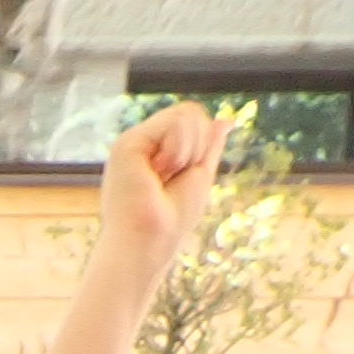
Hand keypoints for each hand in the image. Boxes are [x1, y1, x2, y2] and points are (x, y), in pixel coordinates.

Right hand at [95, 103, 226, 278]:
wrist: (149, 241)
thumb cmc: (172, 220)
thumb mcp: (200, 175)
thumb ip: (209, 146)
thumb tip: (226, 120)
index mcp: (158, 151)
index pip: (194, 121)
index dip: (203, 144)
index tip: (184, 175)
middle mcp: (144, 143)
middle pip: (191, 112)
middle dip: (199, 144)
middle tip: (175, 175)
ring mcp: (134, 142)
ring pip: (186, 113)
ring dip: (189, 149)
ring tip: (164, 175)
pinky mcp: (127, 142)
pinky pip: (175, 121)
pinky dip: (179, 149)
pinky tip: (158, 170)